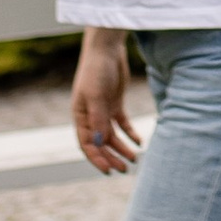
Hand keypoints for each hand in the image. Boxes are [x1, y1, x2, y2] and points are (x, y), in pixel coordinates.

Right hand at [71, 26, 142, 172]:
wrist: (106, 49)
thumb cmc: (96, 70)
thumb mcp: (97, 95)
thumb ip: (98, 119)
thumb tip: (100, 143)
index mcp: (80, 116)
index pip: (87, 144)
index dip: (97, 159)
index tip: (109, 171)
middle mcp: (90, 116)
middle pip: (101, 143)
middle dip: (112, 157)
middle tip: (126, 169)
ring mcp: (103, 111)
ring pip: (113, 136)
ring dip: (122, 148)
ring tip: (134, 159)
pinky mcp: (115, 104)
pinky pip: (122, 124)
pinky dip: (130, 134)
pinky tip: (139, 142)